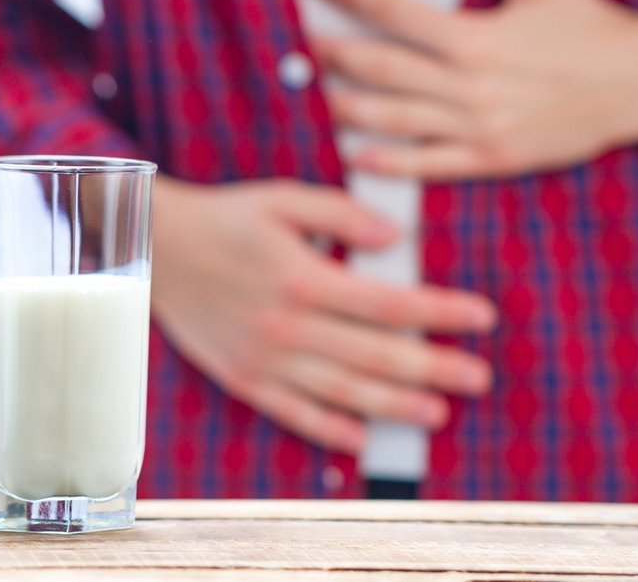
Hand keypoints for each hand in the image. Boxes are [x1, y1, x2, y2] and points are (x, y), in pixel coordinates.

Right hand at [151, 177, 496, 453]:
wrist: (156, 249)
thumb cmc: (225, 218)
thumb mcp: (282, 199)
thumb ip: (341, 215)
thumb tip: (395, 237)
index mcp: (304, 277)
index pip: (390, 304)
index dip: (441, 312)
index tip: (481, 318)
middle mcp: (289, 325)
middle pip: (376, 354)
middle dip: (434, 368)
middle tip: (479, 378)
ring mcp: (266, 357)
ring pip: (342, 390)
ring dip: (393, 405)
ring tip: (437, 414)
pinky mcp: (243, 376)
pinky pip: (291, 410)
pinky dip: (327, 428)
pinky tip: (360, 439)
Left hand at [310, 0, 637, 179]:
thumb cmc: (589, 29)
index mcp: (475, 38)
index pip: (393, 11)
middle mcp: (467, 86)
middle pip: (379, 68)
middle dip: (330, 51)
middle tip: (295, 43)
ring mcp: (476, 127)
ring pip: (392, 119)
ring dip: (344, 106)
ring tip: (311, 94)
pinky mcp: (488, 158)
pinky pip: (427, 165)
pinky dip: (388, 161)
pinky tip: (356, 154)